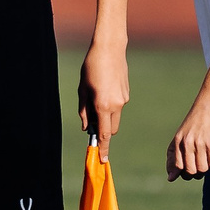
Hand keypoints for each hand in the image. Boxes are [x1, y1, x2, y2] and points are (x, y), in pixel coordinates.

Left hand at [78, 41, 128, 158]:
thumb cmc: (91, 68)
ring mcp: (123, 100)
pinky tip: (103, 88)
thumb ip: (84, 111)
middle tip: (90, 121)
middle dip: (103, 131)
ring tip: (95, 96)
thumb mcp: (82, 90)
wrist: (110, 49)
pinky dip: (111, 106)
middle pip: (111, 129)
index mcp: (102, 106)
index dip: (103, 148)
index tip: (103, 159)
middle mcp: (116, 106)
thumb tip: (86, 127)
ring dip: (106, 117)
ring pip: (115, 118)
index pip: (104, 134)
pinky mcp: (127, 93)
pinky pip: (118, 106)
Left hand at [167, 87, 209, 180]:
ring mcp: (198, 144)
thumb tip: (170, 179)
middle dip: (199, 171)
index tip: (191, 167)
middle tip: (206, 160)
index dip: (182, 172)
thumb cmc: (202, 115)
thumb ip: (180, 152)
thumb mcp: (187, 132)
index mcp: (178, 141)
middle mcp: (185, 144)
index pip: (175, 166)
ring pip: (203, 169)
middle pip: (190, 172)